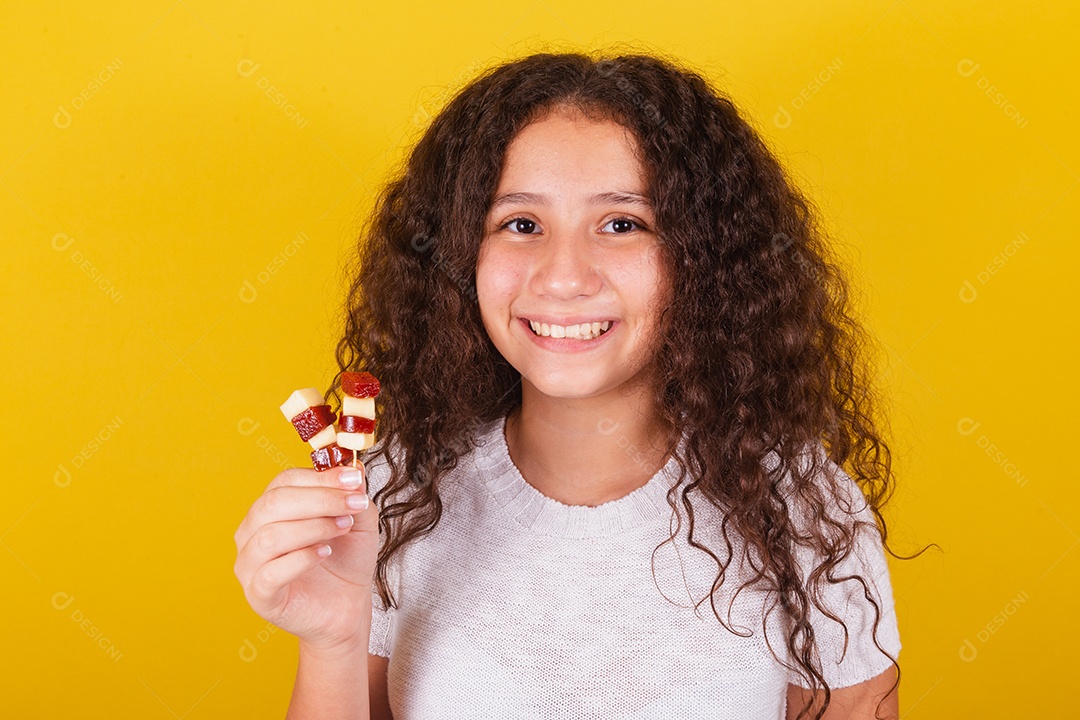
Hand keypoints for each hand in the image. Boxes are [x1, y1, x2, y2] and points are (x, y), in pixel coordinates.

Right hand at [234, 464, 379, 651]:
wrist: (347, 605)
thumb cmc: (345, 560)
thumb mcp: (358, 520)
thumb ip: (353, 494)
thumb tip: (355, 467)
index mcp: (271, 508)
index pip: (284, 481)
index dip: (320, 478)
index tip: (353, 480)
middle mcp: (252, 532)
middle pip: (274, 503)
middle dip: (320, 500)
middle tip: (353, 505)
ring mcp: (250, 564)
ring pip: (270, 536)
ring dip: (313, 527)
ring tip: (342, 528)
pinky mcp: (258, 595)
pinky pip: (271, 572)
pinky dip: (301, 559)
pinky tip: (324, 553)